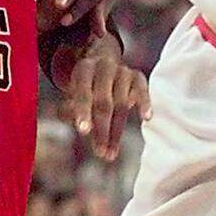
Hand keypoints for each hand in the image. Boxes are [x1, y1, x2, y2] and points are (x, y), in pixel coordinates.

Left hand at [58, 36, 150, 161]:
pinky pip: (143, 90)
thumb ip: (69, 108)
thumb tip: (75, 122)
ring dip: (117, 131)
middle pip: (104, 102)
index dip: (83, 112)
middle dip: (102, 130)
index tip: (83, 132)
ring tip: (111, 153)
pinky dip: (145, 103)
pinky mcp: (137, 76)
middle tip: (100, 153)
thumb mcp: (72, 93)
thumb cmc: (84, 85)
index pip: (83, 92)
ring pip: (122, 103)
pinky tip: (146, 118)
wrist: (102, 62)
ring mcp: (122, 71)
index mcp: (84, 69)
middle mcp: (104, 67)